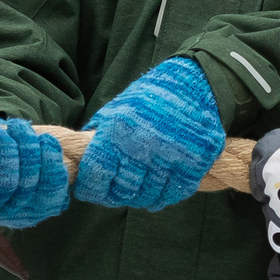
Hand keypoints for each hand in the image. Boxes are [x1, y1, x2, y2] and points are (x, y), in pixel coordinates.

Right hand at [0, 98, 69, 229]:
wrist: (12, 150)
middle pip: (4, 187)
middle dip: (7, 150)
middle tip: (5, 127)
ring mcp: (20, 211)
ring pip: (29, 186)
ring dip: (28, 150)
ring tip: (20, 127)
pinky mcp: (44, 206)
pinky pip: (53, 189)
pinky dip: (51, 162)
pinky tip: (45, 141)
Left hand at [72, 56, 224, 210]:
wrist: (194, 83)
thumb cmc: (150, 97)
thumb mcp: (116, 109)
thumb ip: (100, 137)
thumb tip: (83, 165)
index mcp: (118, 131)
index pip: (95, 176)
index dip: (91, 188)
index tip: (92, 189)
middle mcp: (144, 146)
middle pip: (123, 190)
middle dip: (118, 193)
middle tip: (120, 189)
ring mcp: (172, 156)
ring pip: (150, 196)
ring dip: (143, 196)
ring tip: (142, 186)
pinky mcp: (196, 162)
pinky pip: (176, 193)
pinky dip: (166, 196)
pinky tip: (161, 190)